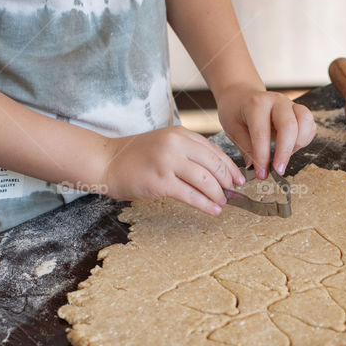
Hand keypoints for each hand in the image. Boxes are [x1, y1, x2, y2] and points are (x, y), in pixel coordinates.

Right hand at [101, 126, 243, 214]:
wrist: (107, 162)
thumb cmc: (135, 156)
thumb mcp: (165, 144)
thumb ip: (188, 153)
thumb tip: (216, 172)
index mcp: (180, 134)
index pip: (213, 151)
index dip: (229, 167)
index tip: (239, 179)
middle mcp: (176, 145)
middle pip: (213, 165)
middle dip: (227, 182)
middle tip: (233, 193)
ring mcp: (167, 163)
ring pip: (205, 181)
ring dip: (218, 195)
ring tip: (223, 203)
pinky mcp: (160, 182)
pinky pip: (191, 195)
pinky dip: (205, 205)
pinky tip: (213, 210)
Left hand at [215, 87, 316, 178]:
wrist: (241, 95)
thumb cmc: (236, 111)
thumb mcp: (233, 130)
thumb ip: (246, 149)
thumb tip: (256, 170)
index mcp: (256, 104)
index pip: (262, 133)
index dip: (263, 157)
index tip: (261, 173)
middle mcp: (276, 101)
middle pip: (289, 126)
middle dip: (284, 152)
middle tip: (278, 170)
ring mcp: (289, 104)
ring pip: (305, 121)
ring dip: (298, 144)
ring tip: (284, 156)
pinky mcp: (298, 110)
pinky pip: (310, 125)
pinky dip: (304, 139)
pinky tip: (290, 148)